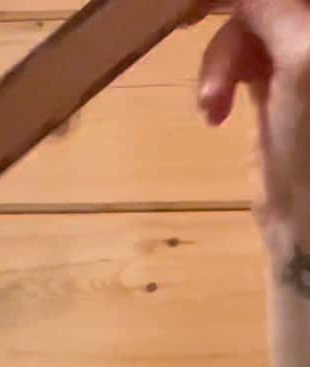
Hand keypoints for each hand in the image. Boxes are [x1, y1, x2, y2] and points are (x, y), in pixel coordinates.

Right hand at [197, 1, 309, 224]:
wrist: (304, 220)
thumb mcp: (301, 56)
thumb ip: (274, 4)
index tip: (215, 2)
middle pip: (267, 3)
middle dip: (235, 15)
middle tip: (192, 17)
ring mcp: (296, 55)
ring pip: (248, 23)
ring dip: (221, 59)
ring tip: (211, 103)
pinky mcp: (273, 82)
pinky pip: (237, 56)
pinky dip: (219, 78)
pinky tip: (213, 110)